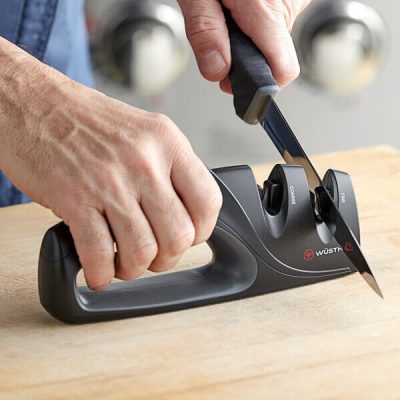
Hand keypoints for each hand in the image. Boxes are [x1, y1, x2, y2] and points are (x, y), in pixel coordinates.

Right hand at [0, 38, 221, 290]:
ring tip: (124, 263)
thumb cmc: (87, 120)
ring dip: (135, 269)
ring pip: (143, 251)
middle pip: (178, 235)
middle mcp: (144, 161)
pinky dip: (101, 274)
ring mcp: (109, 181)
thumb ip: (169, 169)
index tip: (188, 238)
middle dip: (168, 258)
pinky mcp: (74, 199)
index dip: (201, 231)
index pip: (208, 201)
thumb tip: (184, 213)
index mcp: (167, 143)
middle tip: (154, 256)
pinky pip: (99, 255)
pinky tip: (99, 269)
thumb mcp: (144, 131)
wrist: (34, 102)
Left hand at [177, 0, 309, 90]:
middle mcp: (288, 4)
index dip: (261, 86)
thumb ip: (206, 33)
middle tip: (221, 35)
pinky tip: (243, 2)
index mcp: (266, 10)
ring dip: (250, 36)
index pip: (283, 71)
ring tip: (231, 9)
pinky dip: (258, 20)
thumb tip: (217, 72)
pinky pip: (277, 18)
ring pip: (274, 38)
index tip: (240, 86)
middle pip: (274, 56)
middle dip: (245, 57)